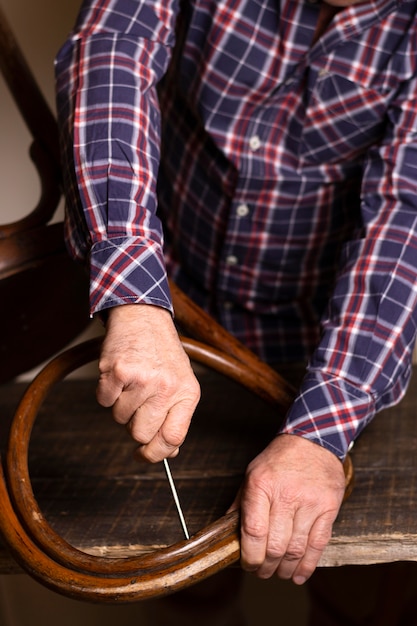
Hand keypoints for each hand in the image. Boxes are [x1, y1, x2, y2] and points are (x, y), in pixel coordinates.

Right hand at [96, 304, 200, 461]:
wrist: (143, 316)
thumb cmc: (162, 354)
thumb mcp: (180, 383)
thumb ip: (176, 418)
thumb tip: (169, 453)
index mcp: (188, 393)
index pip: (173, 438)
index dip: (156, 454)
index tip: (143, 455)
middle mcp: (167, 387)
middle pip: (140, 434)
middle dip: (134, 426)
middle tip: (138, 404)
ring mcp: (142, 379)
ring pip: (119, 418)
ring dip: (121, 405)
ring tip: (132, 382)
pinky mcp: (117, 371)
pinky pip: (103, 401)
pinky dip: (107, 392)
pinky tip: (119, 375)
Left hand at [235, 434, 344, 583]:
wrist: (313, 440)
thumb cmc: (278, 459)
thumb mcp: (252, 474)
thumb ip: (241, 505)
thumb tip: (227, 534)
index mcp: (261, 485)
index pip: (254, 532)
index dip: (250, 556)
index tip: (248, 564)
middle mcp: (286, 494)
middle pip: (275, 545)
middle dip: (266, 566)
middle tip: (262, 572)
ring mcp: (310, 502)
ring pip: (296, 548)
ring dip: (285, 568)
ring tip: (278, 573)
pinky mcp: (328, 508)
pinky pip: (318, 544)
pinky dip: (308, 564)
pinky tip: (299, 574)